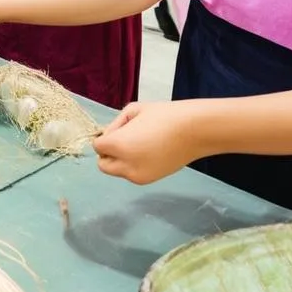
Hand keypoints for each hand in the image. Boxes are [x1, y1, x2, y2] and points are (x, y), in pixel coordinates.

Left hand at [92, 101, 206, 184]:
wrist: (193, 131)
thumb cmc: (163, 115)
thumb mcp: (132, 111)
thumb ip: (115, 125)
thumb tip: (108, 136)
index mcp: (120, 146)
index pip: (98, 146)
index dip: (104, 137)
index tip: (118, 129)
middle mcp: (127, 166)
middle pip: (103, 165)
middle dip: (107, 153)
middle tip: (122, 140)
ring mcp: (139, 176)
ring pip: (117, 171)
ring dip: (120, 160)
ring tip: (138, 144)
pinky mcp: (151, 180)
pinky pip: (132, 174)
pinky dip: (133, 165)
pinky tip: (147, 152)